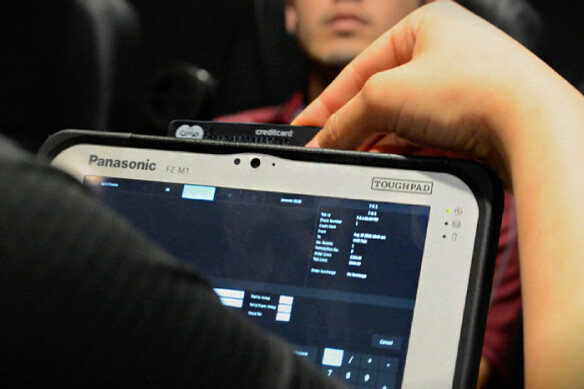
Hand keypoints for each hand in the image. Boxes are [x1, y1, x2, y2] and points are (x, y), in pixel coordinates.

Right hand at [293, 0, 561, 189]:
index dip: (327, 101)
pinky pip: (421, 139)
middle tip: (327, 150)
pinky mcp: (470, 123)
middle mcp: (444, 55)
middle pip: (379, 98)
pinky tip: (384, 166)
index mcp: (424, 27)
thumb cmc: (473, 89)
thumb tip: (324, 141)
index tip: (307, 126)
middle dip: (353, 127)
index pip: (359, 68)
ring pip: (401, 122)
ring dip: (376, 143)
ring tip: (352, 162)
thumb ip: (345, 119)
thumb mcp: (385, 96)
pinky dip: (401, 153)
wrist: (531, 129)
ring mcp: (459, 91)